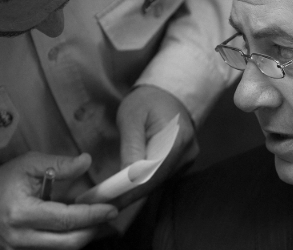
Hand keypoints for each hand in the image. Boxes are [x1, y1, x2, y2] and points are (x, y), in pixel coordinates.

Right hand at [0, 152, 117, 249]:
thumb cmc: (4, 181)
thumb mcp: (30, 164)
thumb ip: (60, 164)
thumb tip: (86, 162)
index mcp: (21, 213)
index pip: (65, 220)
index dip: (91, 215)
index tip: (110, 208)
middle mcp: (20, 238)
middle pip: (68, 243)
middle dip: (93, 229)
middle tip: (107, 214)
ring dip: (82, 235)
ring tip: (91, 218)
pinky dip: (68, 240)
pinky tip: (74, 227)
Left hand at [113, 85, 198, 207]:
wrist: (166, 92)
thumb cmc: (146, 101)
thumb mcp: (131, 118)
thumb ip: (132, 147)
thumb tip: (129, 176)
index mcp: (176, 139)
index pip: (152, 173)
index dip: (131, 189)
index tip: (109, 199)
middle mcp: (187, 153)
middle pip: (156, 181)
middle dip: (130, 193)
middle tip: (105, 201)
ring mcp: (187, 158)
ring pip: (159, 182)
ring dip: (136, 189)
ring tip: (111, 195)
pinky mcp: (183, 162)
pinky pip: (162, 176)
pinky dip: (144, 182)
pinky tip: (127, 186)